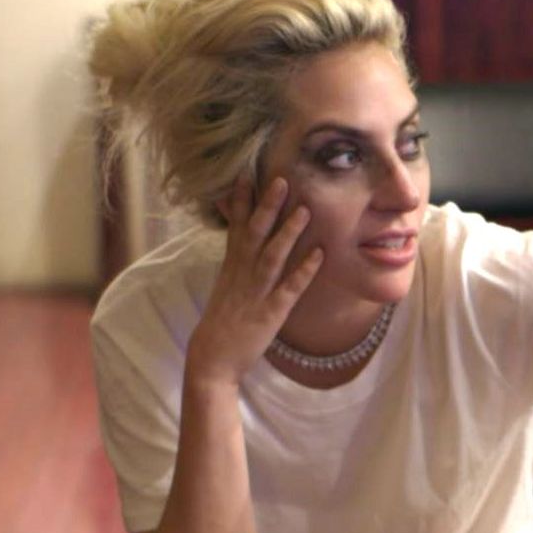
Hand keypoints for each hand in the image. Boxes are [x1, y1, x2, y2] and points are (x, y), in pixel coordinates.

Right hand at [186, 176, 322, 387]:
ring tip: (305, 209)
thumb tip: (242, 241)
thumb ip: (235, 263)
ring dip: (289, 232)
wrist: (211, 359)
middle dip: (267, 207)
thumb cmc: (221, 324)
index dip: (240, 200)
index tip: (248, 173)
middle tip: (282, 180)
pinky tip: (320, 254)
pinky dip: (305, 270)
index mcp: (231, 268)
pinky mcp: (271, 313)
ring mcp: (256, 293)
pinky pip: (290, 288)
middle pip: (254, 234)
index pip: (235, 227)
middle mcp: (241, 275)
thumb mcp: (225, 286)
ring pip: (273, 256)